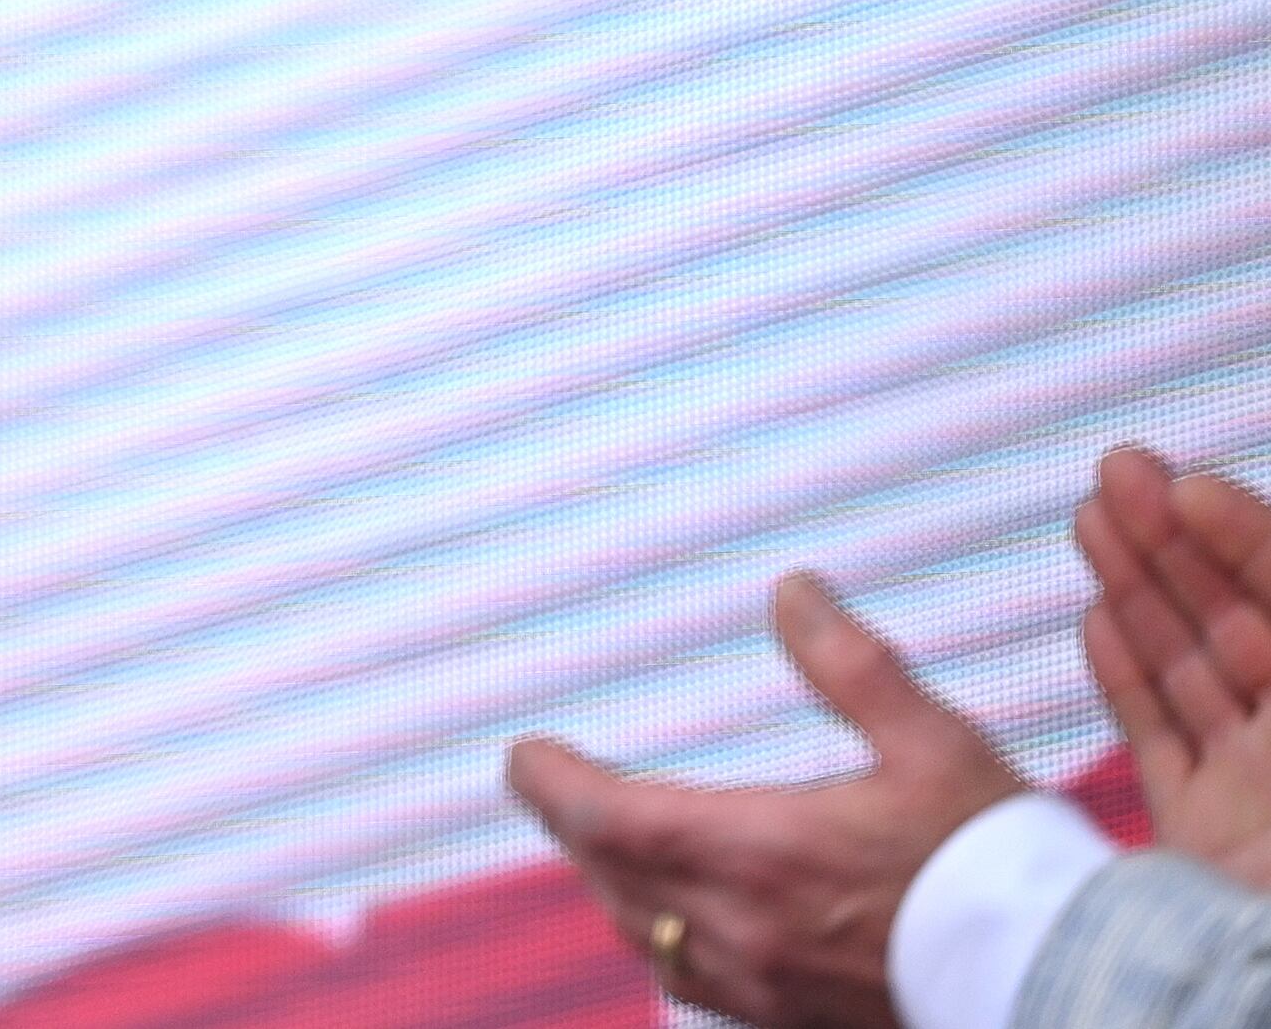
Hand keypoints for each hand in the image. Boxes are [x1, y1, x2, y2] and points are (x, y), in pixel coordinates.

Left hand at [505, 573, 1027, 1028]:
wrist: (1056, 970)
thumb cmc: (993, 859)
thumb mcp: (929, 741)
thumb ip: (852, 666)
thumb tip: (794, 596)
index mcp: (759, 851)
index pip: (607, 817)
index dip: (550, 785)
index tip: (525, 756)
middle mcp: (743, 925)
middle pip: (610, 876)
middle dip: (573, 829)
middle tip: (555, 789)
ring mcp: (765, 982)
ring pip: (644, 934)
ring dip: (611, 885)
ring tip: (605, 845)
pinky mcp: (793, 1016)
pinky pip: (694, 983)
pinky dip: (664, 941)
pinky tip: (678, 921)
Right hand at [1078, 447, 1270, 884]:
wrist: (1263, 985)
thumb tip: (1241, 548)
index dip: (1243, 533)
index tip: (1180, 482)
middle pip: (1239, 621)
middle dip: (1176, 543)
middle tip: (1117, 472)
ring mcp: (1256, 793)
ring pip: (1191, 671)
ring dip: (1138, 589)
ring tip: (1090, 519)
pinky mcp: (1202, 838)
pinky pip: (1160, 743)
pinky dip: (1124, 678)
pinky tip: (1097, 620)